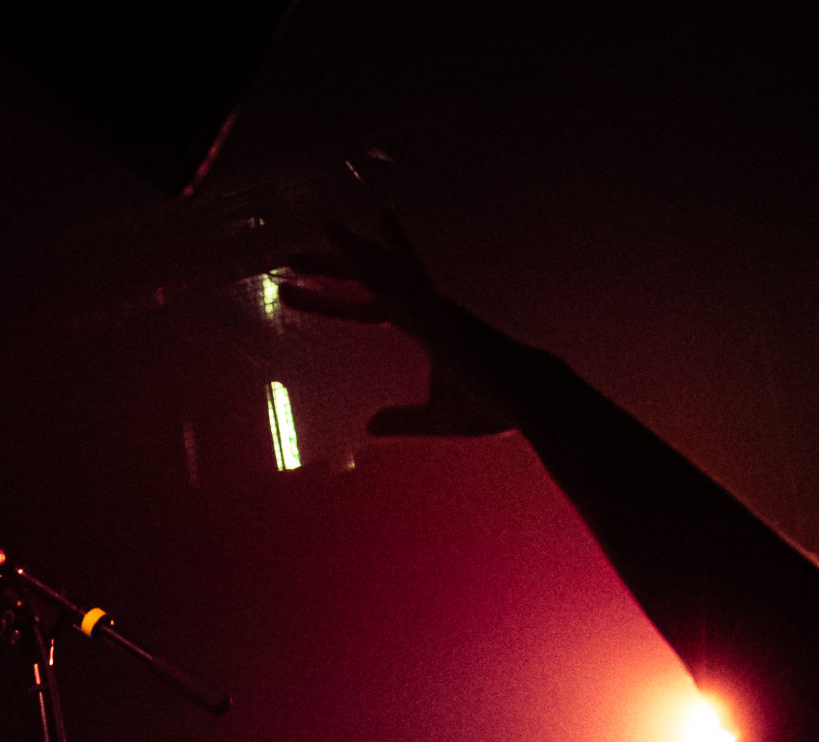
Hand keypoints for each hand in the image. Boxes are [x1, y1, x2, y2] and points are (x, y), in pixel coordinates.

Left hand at [279, 215, 514, 438]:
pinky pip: (396, 273)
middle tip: (290, 257)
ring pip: (378, 267)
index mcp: (426, 327)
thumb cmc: (492, 404)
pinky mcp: (435, 307)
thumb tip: (368, 427)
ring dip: (342, 251)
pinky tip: (343, 238)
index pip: (369, 307)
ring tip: (306, 237)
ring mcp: (430, 303)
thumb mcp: (435, 417)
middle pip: (368, 276)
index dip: (335, 303)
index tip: (298, 296)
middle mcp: (425, 306)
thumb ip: (402, 419)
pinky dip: (370, 254)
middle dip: (331, 266)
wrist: (528, 396)